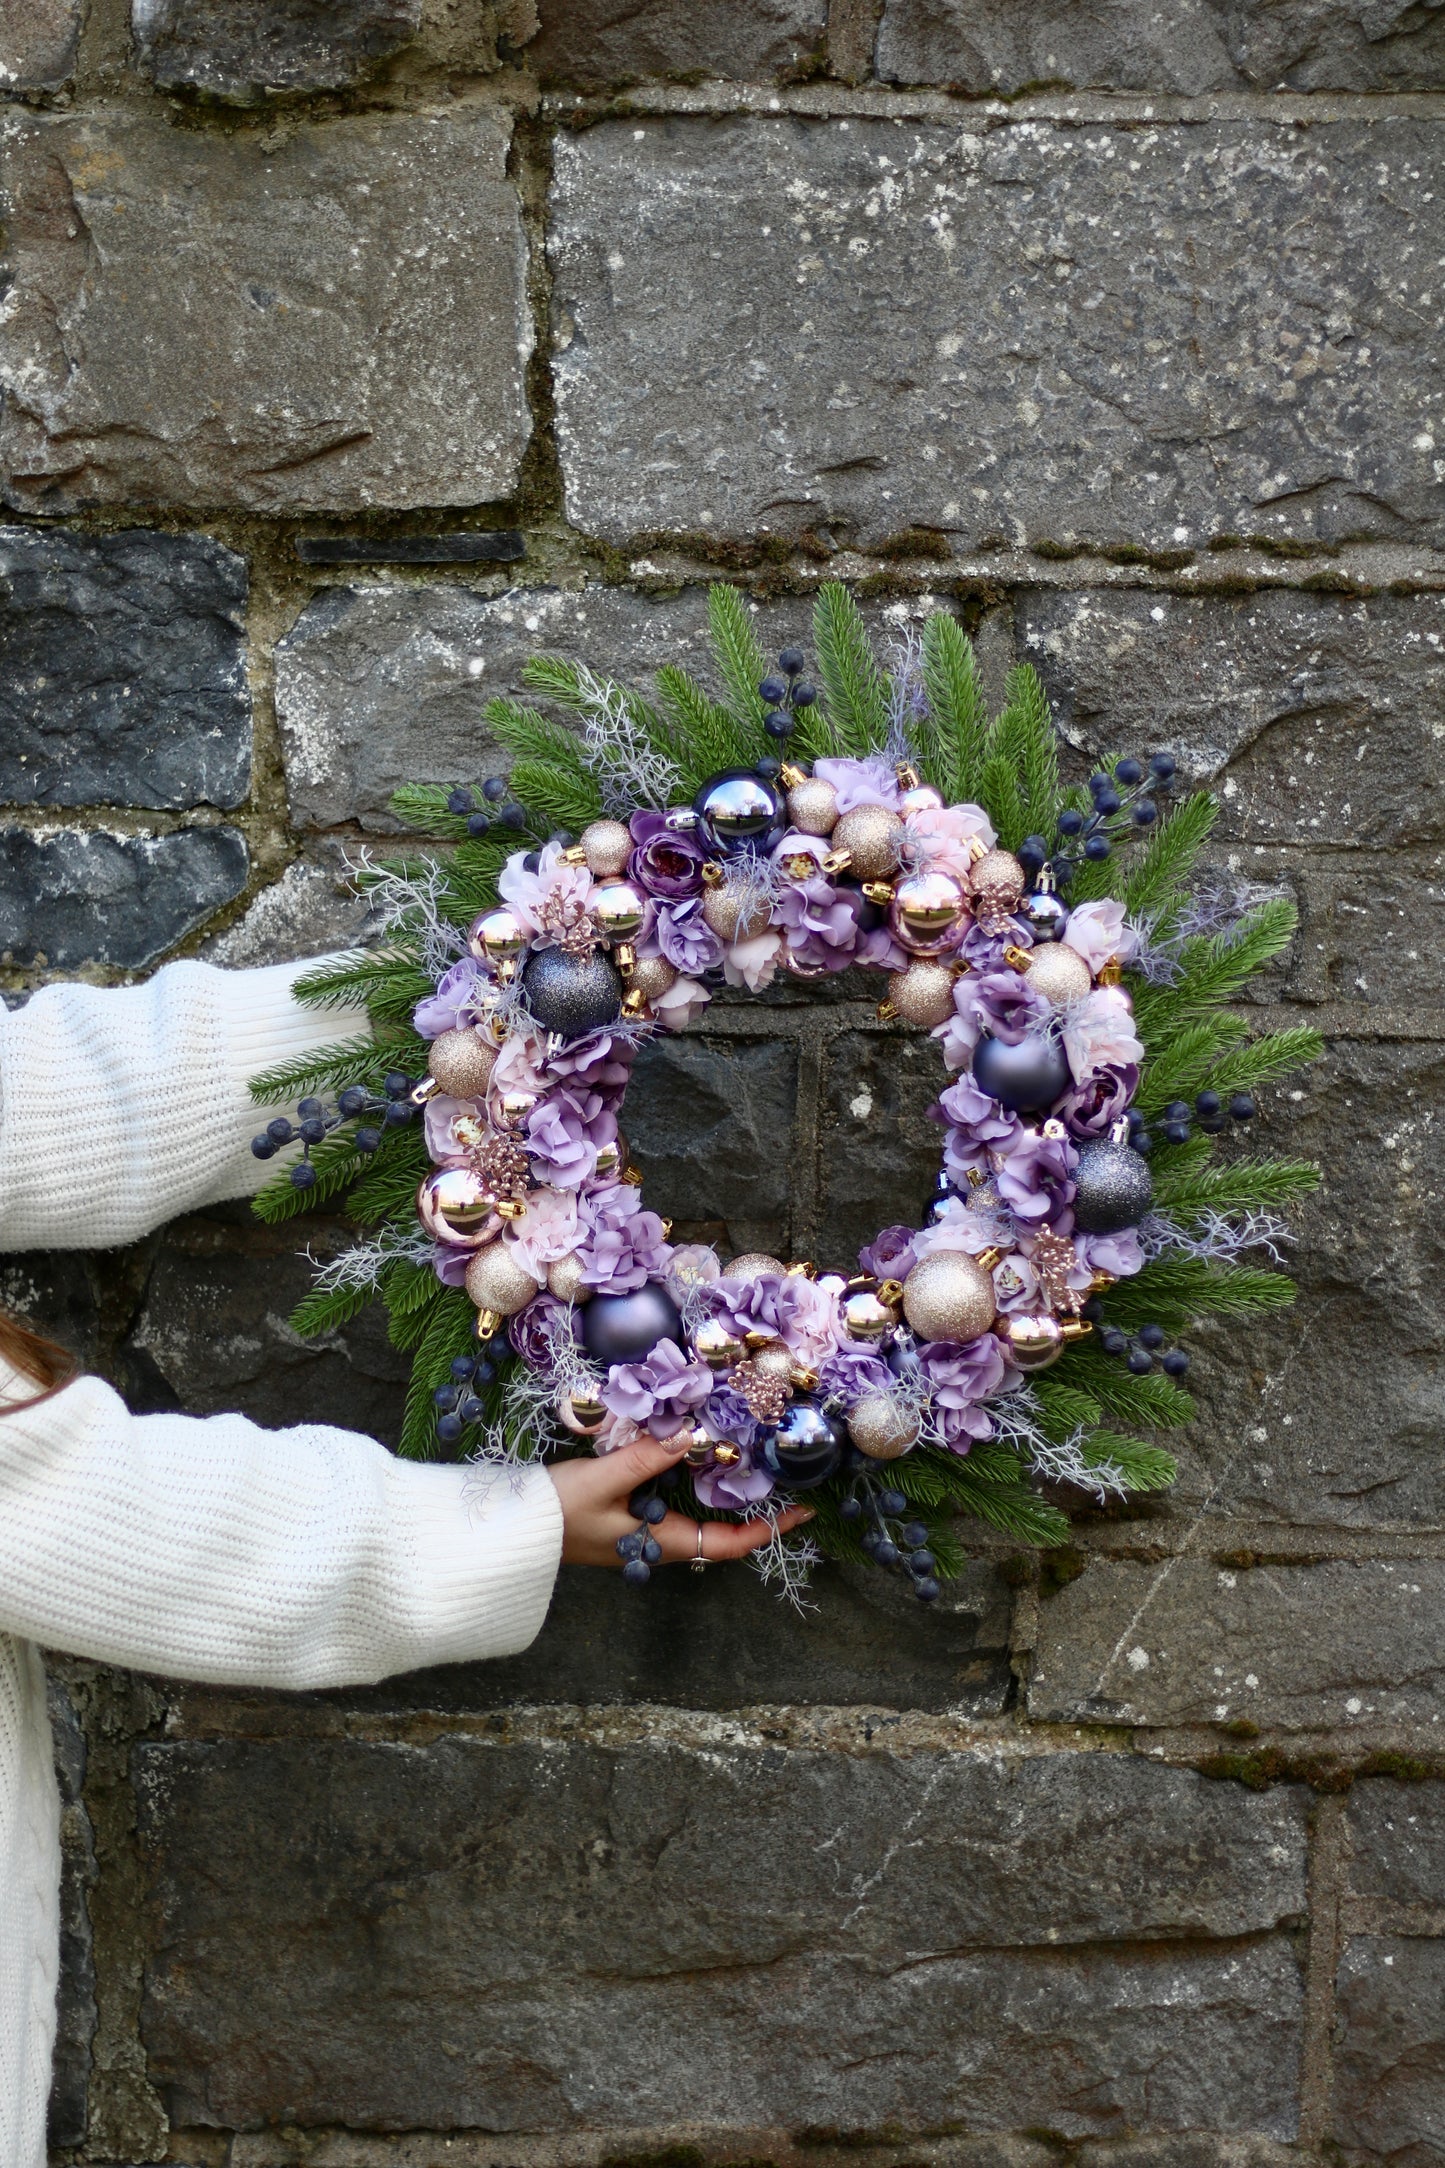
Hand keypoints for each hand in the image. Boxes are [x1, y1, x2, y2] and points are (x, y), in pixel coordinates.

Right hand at [548, 1434, 812, 1567]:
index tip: (800, 1511)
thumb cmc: (555, 1514)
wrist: (507, 1534)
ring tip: (745, 1459)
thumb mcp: (602, 1480)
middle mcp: (656, 1543)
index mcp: (660, 1543)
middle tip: (779, 1475)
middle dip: (751, 1509)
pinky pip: (668, 1502)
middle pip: (717, 1531)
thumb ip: (646, 1458)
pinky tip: (688, 1454)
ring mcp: (639, 1532)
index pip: (728, 1545)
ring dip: (719, 1493)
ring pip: (693, 1515)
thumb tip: (691, 1436)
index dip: (767, 1530)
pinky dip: (687, 1480)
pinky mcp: (621, 1517)